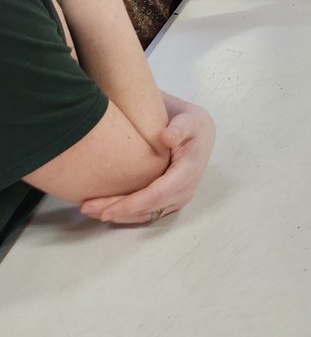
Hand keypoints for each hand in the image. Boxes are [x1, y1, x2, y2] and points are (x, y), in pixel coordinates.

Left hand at [79, 104, 215, 224]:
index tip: (106, 209)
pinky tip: (106, 209)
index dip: (131, 204)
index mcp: (187, 173)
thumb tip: (166, 137)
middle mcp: (184, 191)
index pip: (156, 195)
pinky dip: (126, 214)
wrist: (199, 131)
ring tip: (90, 210)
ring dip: (118, 215)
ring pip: (145, 214)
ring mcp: (177, 198)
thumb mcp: (189, 121)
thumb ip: (179, 128)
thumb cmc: (191, 124)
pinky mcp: (170, 200)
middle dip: (117, 211)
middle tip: (86, 208)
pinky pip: (147, 212)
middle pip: (146, 208)